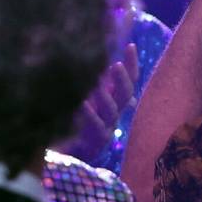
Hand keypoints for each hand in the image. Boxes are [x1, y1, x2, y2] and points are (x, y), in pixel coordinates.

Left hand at [66, 43, 139, 164]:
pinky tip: (83, 103)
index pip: (129, 80)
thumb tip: (106, 57)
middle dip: (123, 79)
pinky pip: (96, 127)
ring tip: (97, 84)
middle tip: (116, 65)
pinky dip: (90, 114)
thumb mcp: (89, 98)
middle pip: (125, 94)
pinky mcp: (94, 142)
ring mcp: (106, 128)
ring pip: (112, 111)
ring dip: (106, 96)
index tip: (130, 46)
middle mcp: (113, 113)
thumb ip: (98, 81)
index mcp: (113, 101)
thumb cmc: (78, 122)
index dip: (132, 64)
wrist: (69, 155)